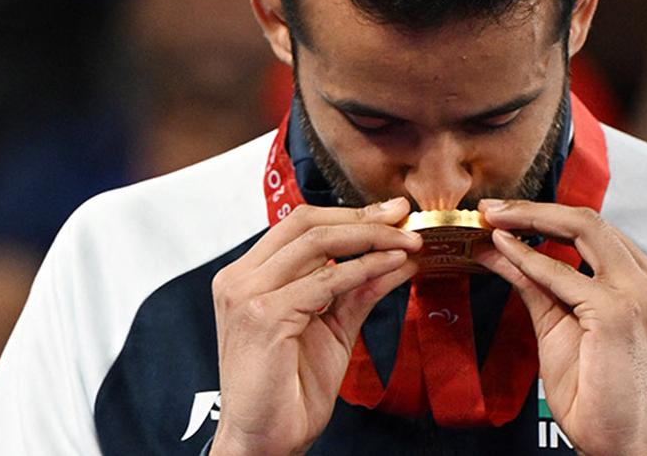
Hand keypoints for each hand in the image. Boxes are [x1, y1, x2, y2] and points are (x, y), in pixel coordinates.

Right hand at [209, 197, 420, 455]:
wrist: (265, 441)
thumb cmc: (289, 391)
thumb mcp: (332, 328)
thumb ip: (357, 289)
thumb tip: (396, 256)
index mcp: (247, 276)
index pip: (298, 225)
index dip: (348, 213)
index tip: (390, 213)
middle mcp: (239, 279)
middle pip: (306, 223)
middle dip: (362, 216)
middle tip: (403, 217)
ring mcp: (246, 295)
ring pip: (316, 243)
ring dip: (370, 238)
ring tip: (407, 242)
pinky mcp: (263, 316)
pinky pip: (325, 281)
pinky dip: (364, 268)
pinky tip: (392, 265)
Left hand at [475, 199, 646, 455]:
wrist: (616, 438)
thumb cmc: (592, 386)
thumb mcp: (557, 320)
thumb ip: (533, 280)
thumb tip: (497, 247)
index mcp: (644, 279)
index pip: (593, 229)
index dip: (545, 214)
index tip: (504, 213)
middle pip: (589, 219)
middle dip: (533, 208)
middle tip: (490, 208)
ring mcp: (639, 292)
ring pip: (582, 228)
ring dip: (530, 219)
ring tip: (492, 219)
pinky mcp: (618, 311)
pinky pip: (563, 272)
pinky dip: (529, 258)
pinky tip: (502, 251)